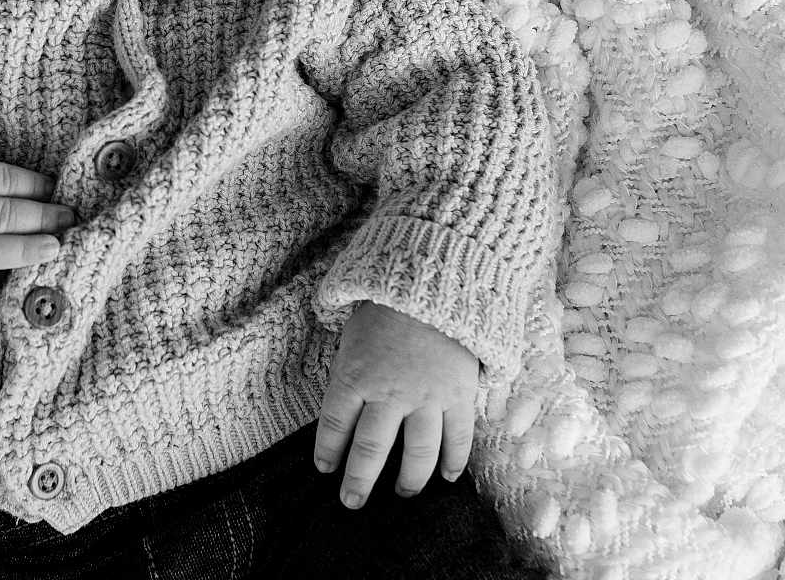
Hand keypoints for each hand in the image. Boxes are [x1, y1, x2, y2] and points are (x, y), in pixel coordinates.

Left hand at [314, 300, 479, 508]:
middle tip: (352, 502)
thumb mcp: (352, 333)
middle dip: (359, 481)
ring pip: (417, 454)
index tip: (325, 469)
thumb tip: (344, 399)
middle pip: (370, 450)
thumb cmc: (387, 306)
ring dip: (408, 480)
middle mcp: (389, 394)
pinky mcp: (459, 395)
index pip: (335, 426)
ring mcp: (426, 398)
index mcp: (355, 376)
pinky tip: (447, 477)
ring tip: (402, 493)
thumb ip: (349, 369)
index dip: (328, 452)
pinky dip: (454, 462)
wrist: (435, 282)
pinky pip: (458, 438)